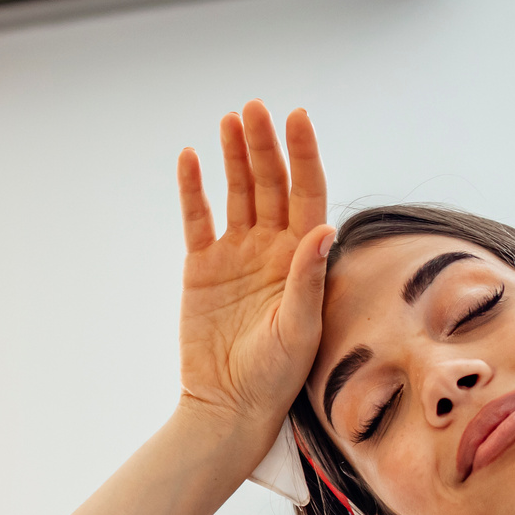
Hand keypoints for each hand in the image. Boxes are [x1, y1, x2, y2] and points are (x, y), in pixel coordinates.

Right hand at [173, 100, 334, 436]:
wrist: (229, 405)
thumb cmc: (275, 376)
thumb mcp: (299, 329)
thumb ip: (307, 278)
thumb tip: (323, 228)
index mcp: (303, 259)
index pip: (307, 193)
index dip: (303, 154)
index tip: (297, 118)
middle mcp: (272, 248)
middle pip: (271, 183)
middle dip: (264, 145)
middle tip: (254, 109)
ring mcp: (236, 254)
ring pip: (238, 192)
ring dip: (234, 156)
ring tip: (229, 120)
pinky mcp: (202, 267)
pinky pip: (198, 218)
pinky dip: (193, 189)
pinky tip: (190, 158)